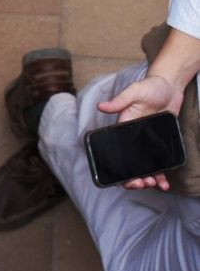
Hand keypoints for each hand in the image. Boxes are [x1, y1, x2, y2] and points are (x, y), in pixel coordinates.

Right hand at [98, 73, 184, 189]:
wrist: (170, 85)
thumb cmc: (150, 86)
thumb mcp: (134, 92)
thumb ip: (119, 101)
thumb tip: (100, 106)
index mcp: (124, 125)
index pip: (118, 150)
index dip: (119, 166)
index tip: (125, 177)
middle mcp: (135, 136)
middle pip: (130, 163)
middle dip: (134, 178)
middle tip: (141, 184)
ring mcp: (148, 141)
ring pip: (145, 166)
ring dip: (148, 179)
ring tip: (153, 184)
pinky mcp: (161, 142)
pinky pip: (160, 161)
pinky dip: (161, 173)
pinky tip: (164, 183)